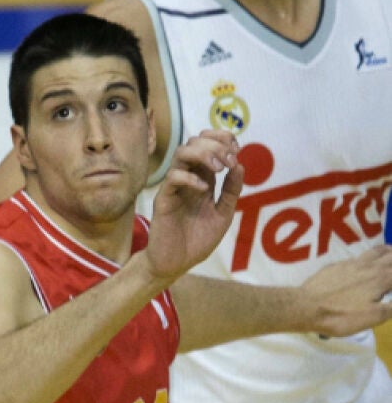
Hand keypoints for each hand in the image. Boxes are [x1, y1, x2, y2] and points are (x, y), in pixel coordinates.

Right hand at [145, 131, 244, 283]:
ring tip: (219, 168)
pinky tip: (204, 189)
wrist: (177, 262)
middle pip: (194, 143)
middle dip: (215, 145)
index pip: (207, 146)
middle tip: (230, 160)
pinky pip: (173, 178)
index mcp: (202, 179)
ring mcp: (174, 187)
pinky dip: (190, 178)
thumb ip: (231, 191)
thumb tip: (240, 166)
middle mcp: (187, 178)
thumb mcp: (224, 214)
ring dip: (203, 154)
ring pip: (181, 153)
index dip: (221, 140)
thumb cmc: (197, 240)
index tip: (236, 148)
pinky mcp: (163, 199)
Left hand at [297, 246, 391, 335]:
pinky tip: (364, 259)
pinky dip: (368, 255)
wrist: (307, 306)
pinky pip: (357, 256)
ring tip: (391, 249)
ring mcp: (350, 264)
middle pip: (389, 257)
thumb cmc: (342, 315)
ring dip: (385, 250)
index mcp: (380, 279)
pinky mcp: (335, 265)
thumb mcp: (373, 317)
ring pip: (373, 252)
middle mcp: (367, 267)